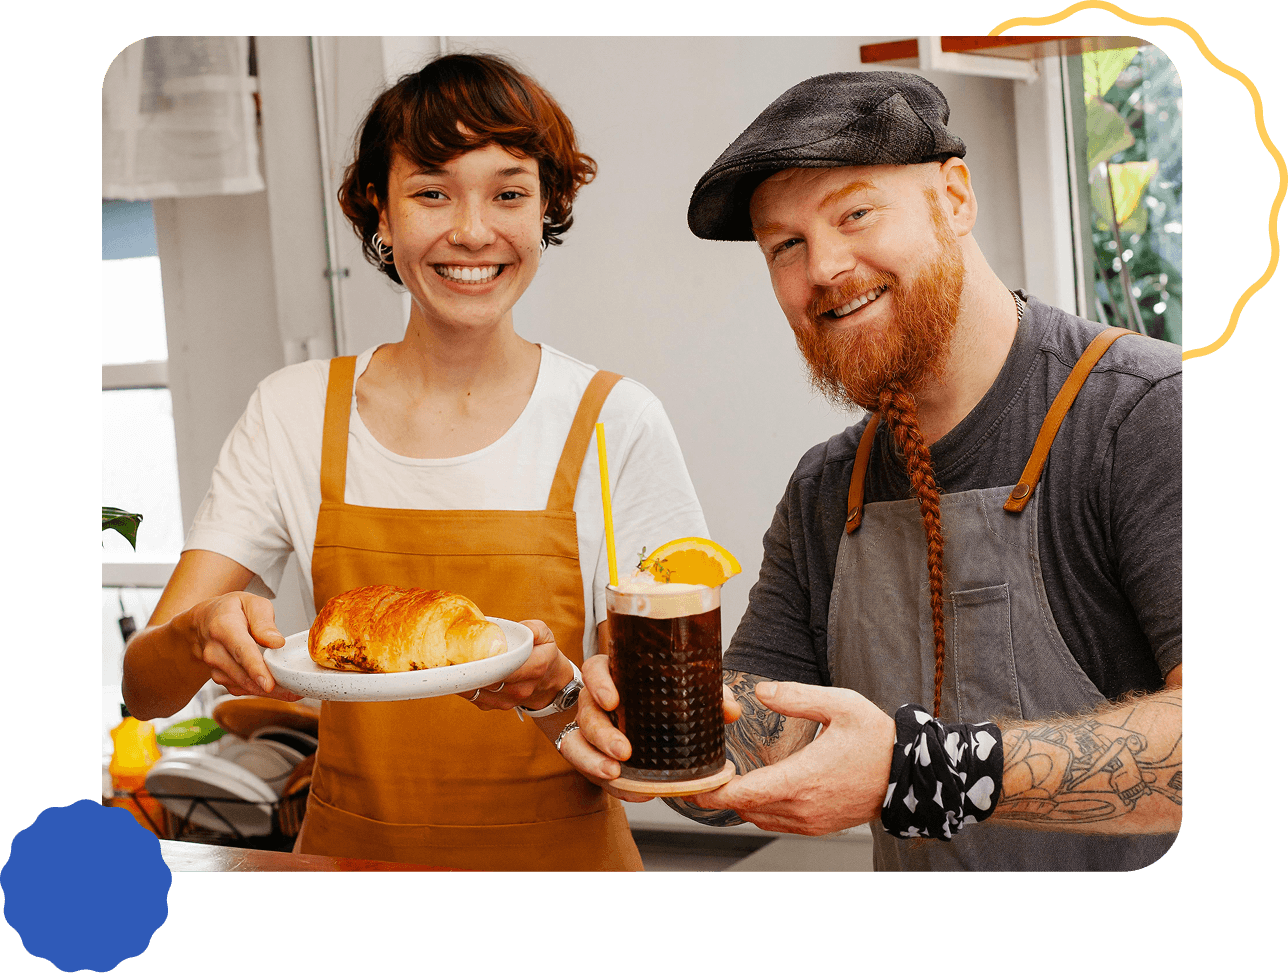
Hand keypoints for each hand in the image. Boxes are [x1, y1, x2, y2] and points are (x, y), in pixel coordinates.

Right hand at [184, 592, 298, 700]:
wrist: (203, 620)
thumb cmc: (230, 609)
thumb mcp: (252, 603)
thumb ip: (265, 622)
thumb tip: (276, 642)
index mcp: (224, 627)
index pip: (241, 651)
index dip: (255, 669)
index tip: (268, 684)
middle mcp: (214, 650)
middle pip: (243, 674)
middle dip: (269, 686)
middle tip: (295, 690)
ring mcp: (214, 667)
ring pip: (242, 685)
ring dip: (266, 691)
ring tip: (291, 691)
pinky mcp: (220, 677)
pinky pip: (240, 689)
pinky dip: (258, 691)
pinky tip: (276, 689)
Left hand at [456, 620, 571, 711]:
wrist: (549, 681)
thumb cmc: (544, 653)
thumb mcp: (545, 635)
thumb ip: (532, 628)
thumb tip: (509, 629)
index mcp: (535, 667)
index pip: (507, 666)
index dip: (485, 661)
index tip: (466, 652)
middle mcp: (521, 688)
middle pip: (488, 680)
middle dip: (468, 669)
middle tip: (450, 656)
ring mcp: (508, 700)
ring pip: (477, 691)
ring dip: (461, 679)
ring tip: (449, 663)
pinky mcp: (495, 705)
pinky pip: (474, 697)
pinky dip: (462, 686)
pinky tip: (456, 673)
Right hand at [563, 654, 742, 802]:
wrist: (637, 717)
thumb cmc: (659, 697)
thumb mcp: (681, 689)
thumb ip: (707, 694)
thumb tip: (730, 710)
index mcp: (613, 675)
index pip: (595, 670)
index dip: (599, 684)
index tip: (613, 700)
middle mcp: (594, 702)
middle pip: (587, 713)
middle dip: (602, 734)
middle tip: (623, 750)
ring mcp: (587, 730)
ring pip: (577, 744)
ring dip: (595, 761)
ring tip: (615, 774)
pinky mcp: (590, 757)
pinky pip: (590, 771)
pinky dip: (613, 785)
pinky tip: (634, 792)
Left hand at [687, 681, 894, 835]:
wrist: (911, 775)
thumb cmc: (878, 741)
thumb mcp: (840, 705)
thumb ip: (797, 697)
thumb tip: (761, 690)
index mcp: (802, 779)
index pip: (744, 794)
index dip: (712, 792)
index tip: (692, 784)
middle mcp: (802, 807)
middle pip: (744, 807)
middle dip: (721, 792)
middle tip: (705, 772)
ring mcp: (810, 821)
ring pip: (758, 817)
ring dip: (742, 800)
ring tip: (731, 777)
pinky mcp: (818, 826)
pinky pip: (777, 823)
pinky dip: (761, 809)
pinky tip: (762, 789)